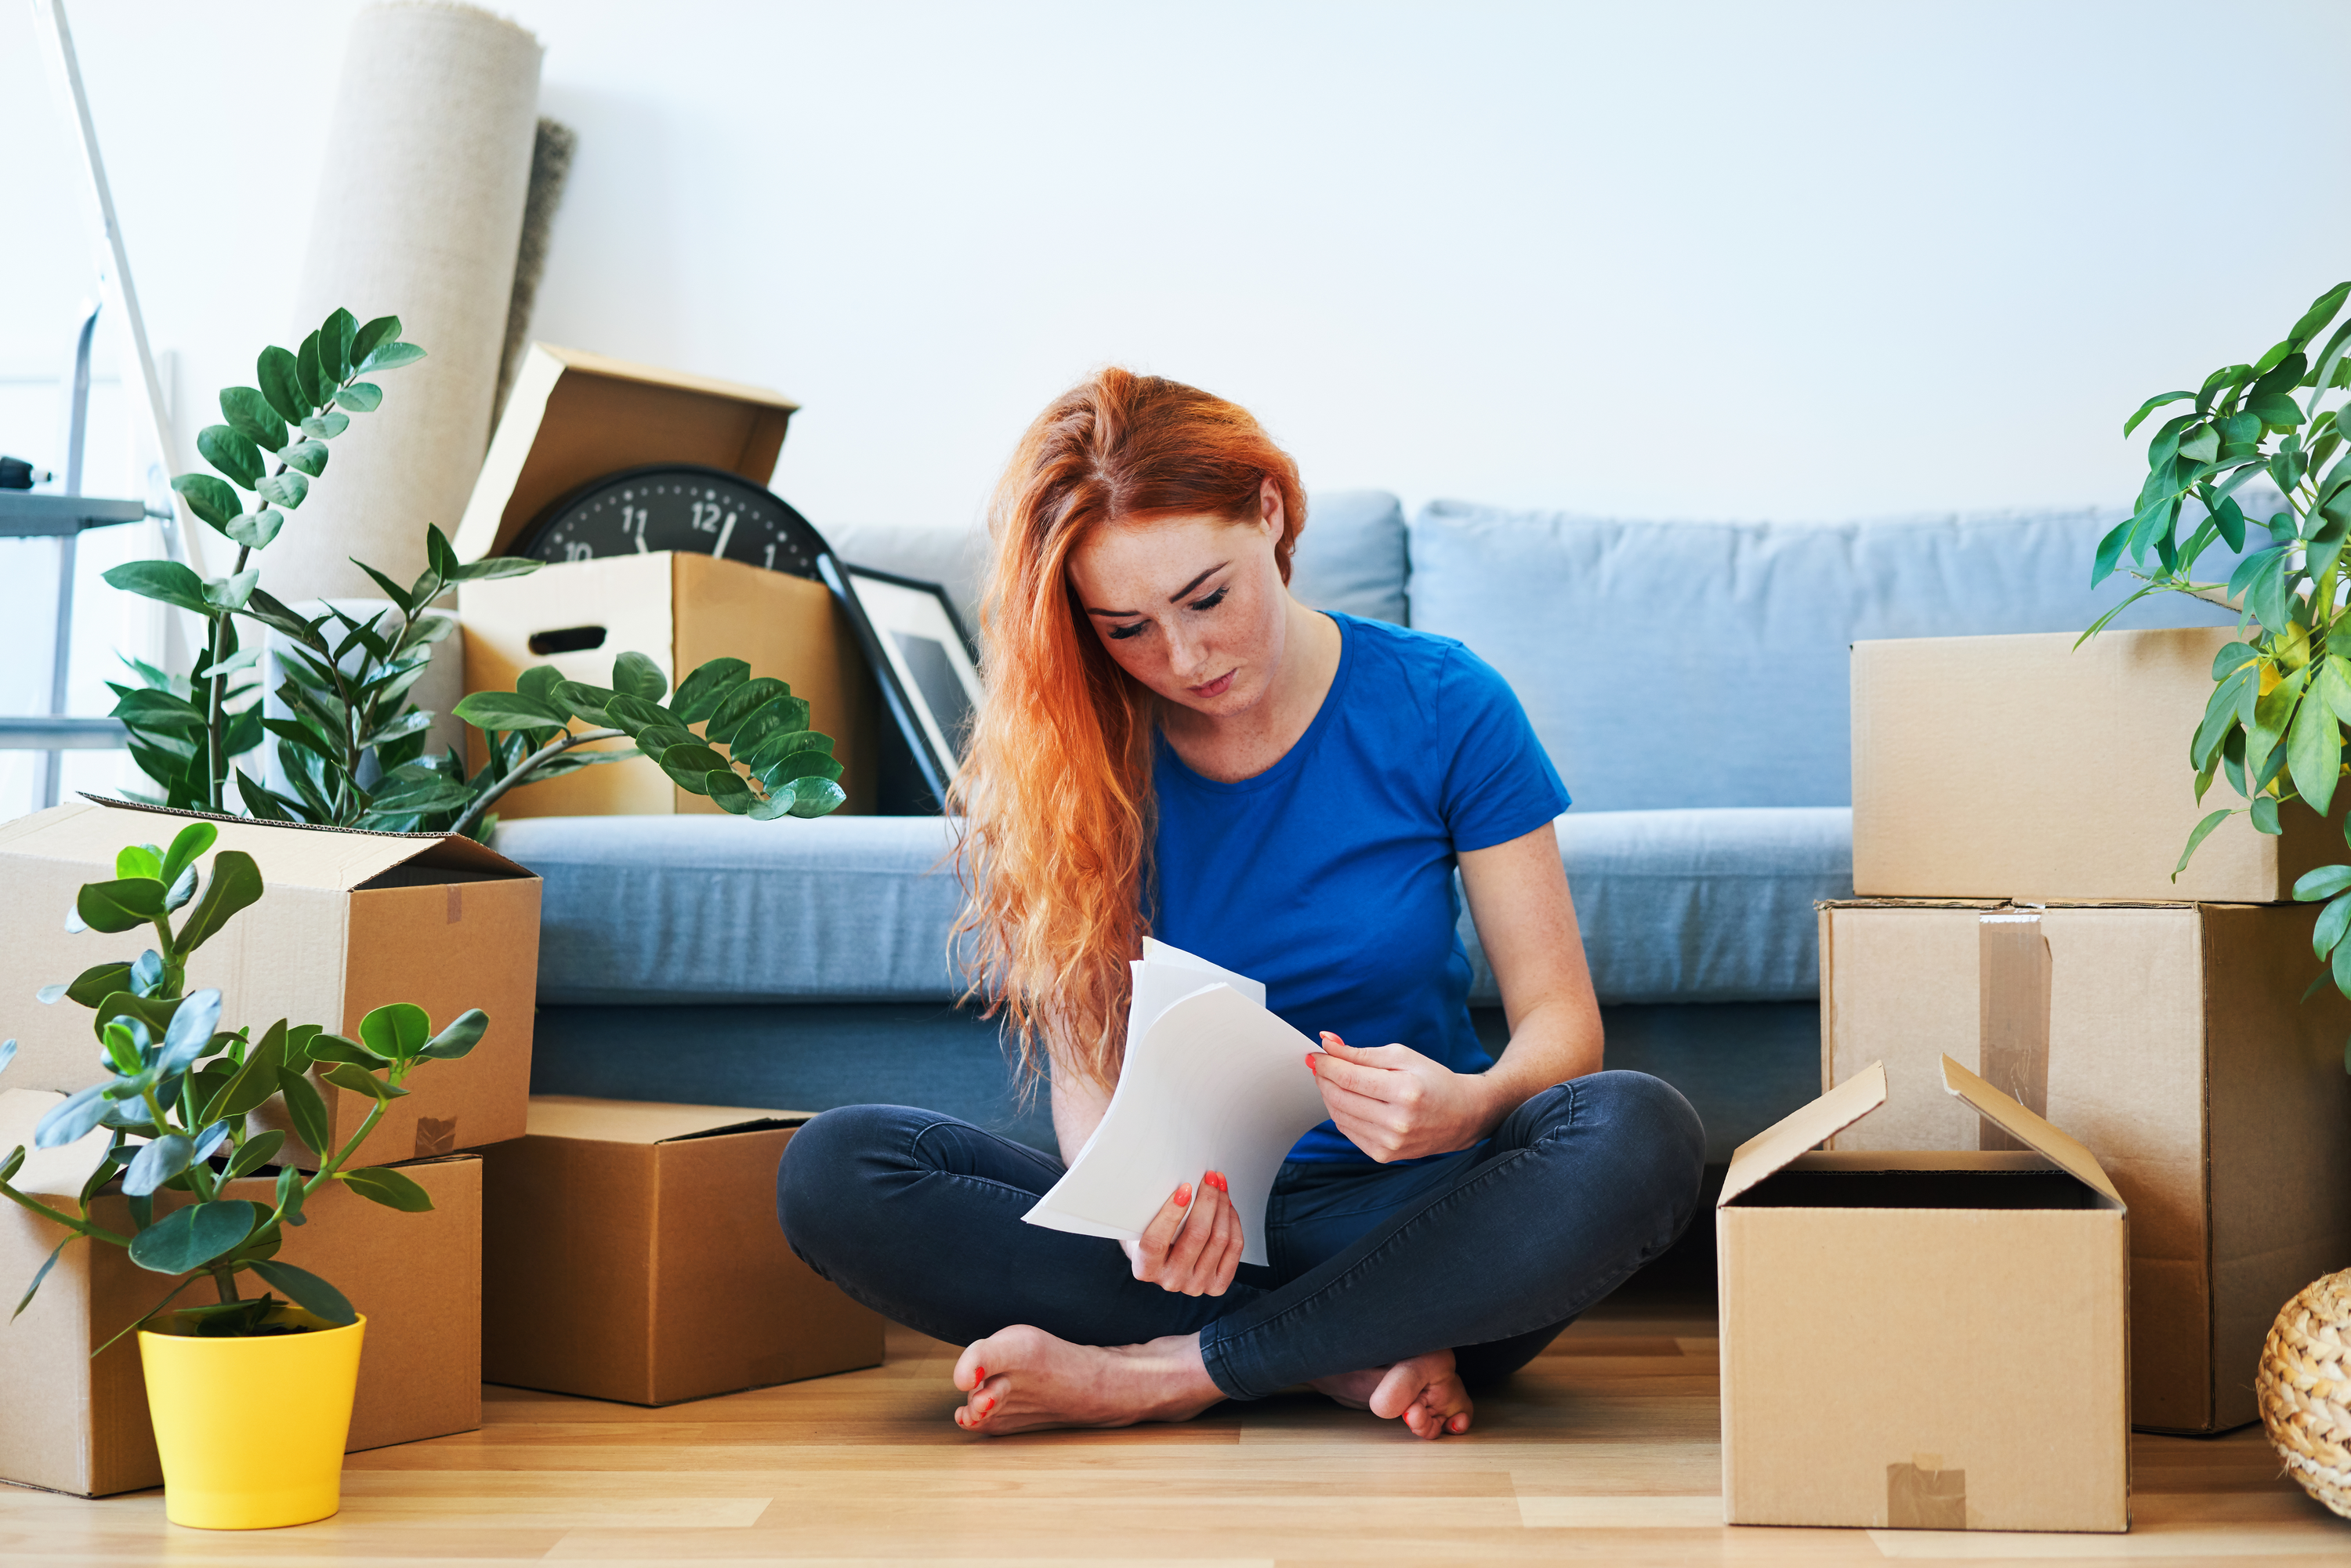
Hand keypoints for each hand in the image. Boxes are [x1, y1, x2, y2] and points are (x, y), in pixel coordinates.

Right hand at [1121, 1171, 1242, 1295]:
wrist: (1161, 1262)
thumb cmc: (1149, 1236)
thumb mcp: (1141, 1224)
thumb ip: (1153, 1211)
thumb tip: (1181, 1185)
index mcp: (1145, 1268)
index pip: (1156, 1241)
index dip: (1171, 1212)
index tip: (1185, 1188)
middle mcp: (1171, 1280)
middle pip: (1197, 1235)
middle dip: (1208, 1200)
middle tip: (1210, 1178)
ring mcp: (1195, 1285)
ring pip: (1219, 1239)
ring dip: (1222, 1207)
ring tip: (1220, 1188)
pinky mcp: (1217, 1285)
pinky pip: (1234, 1248)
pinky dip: (1233, 1223)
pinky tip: (1228, 1208)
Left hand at [1309, 1032, 1495, 1162]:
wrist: (1462, 1116)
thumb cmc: (1433, 1080)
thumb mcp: (1403, 1056)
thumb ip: (1361, 1053)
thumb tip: (1327, 1044)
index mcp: (1405, 1091)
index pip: (1349, 1077)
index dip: (1326, 1065)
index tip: (1316, 1055)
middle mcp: (1397, 1121)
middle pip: (1340, 1098)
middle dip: (1323, 1079)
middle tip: (1321, 1066)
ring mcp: (1390, 1143)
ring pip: (1340, 1116)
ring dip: (1329, 1096)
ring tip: (1334, 1081)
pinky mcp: (1385, 1155)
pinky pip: (1349, 1132)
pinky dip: (1342, 1114)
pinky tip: (1349, 1101)